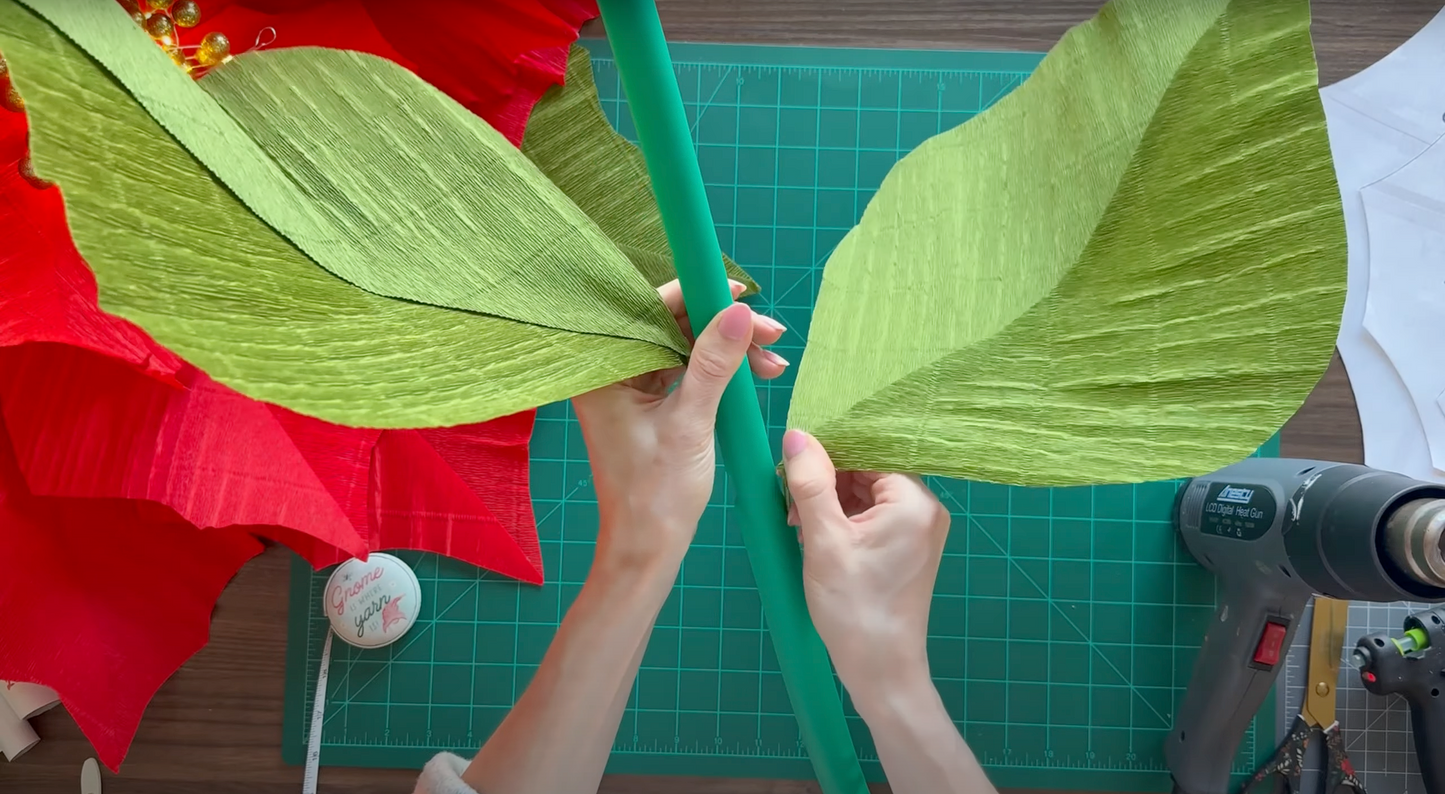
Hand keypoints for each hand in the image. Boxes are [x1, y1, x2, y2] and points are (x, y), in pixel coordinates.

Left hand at [573, 280, 786, 573]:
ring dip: (729, 351)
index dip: (697, 295)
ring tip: (774, 363)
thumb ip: (714, 363)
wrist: (647, 548)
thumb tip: (738, 311)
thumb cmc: (657, 494)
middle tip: (771, 334)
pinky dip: (719, 371)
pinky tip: (755, 375)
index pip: (650, 311)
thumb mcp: (692, 422)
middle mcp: (610, 373)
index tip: (742, 294)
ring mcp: (628, 389)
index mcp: (604, 371)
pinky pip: (685, 371)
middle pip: (671, 326)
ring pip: (683, 348)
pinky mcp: (647, 405)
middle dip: (723, 327)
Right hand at [781, 429, 949, 703]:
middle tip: (790, 500)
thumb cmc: (854, 607)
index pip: (870, 451)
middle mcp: (925, 509)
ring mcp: (918, 530)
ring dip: (831, 500)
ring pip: (867, 493)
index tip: (793, 462)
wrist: (881, 669)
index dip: (829, 451)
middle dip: (827, 479)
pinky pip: (873, 516)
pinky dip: (843, 519)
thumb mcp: (823, 540)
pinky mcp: (907, 548)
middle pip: (869, 470)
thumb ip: (810, 483)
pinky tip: (815, 534)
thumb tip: (797, 435)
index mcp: (913, 501)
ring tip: (798, 521)